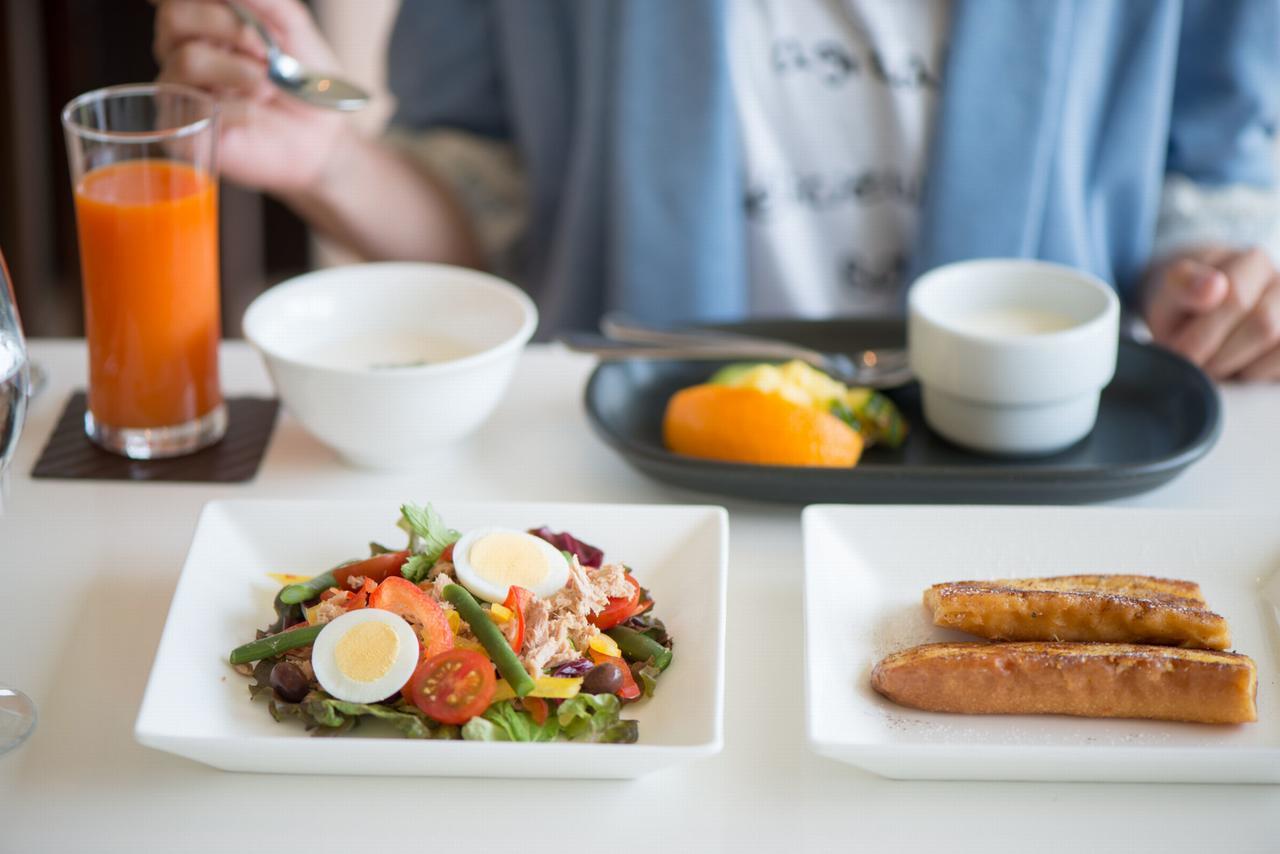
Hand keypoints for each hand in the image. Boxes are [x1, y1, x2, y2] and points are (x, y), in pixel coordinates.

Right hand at [152, 0, 347, 194]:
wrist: (323, 133)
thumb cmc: (303, 78)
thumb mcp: (292, 24)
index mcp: (201, 21)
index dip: (208, 1)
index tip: (243, 6)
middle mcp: (181, 51)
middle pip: (173, 18)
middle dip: (227, 26)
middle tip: (267, 50)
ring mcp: (181, 91)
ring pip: (187, 61)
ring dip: (237, 69)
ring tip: (268, 85)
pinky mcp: (186, 132)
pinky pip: (197, 109)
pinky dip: (240, 110)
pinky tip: (257, 116)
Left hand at [1143, 246, 1279, 380]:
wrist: (1195, 316)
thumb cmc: (1182, 303)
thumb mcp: (1169, 292)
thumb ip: (1183, 286)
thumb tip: (1215, 286)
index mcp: (1253, 262)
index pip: (1235, 299)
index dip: (1201, 336)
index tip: (1176, 353)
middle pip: (1263, 326)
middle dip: (1219, 355)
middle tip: (1191, 365)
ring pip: (1279, 349)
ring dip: (1238, 368)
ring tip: (1209, 365)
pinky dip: (1255, 377)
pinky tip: (1234, 370)